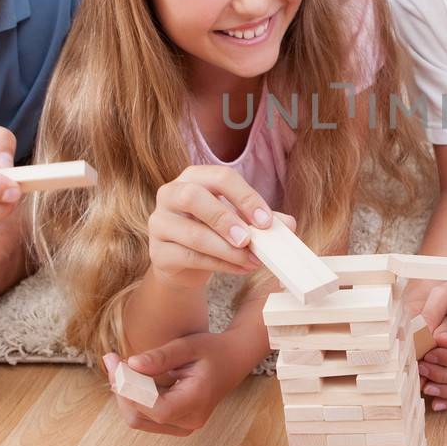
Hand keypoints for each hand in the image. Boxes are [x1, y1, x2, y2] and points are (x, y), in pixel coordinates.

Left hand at [101, 333, 241, 435]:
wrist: (233, 360)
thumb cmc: (212, 350)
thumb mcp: (188, 346)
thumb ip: (160, 357)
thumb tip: (131, 364)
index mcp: (197, 402)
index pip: (155, 408)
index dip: (130, 389)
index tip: (117, 362)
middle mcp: (190, 421)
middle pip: (140, 417)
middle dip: (121, 390)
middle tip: (113, 361)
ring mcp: (183, 426)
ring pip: (138, 419)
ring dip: (124, 395)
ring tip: (120, 367)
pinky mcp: (176, 424)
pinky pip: (145, 417)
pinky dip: (134, 398)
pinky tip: (132, 378)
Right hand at [148, 165, 285, 282]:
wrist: (185, 264)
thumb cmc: (214, 232)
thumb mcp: (239, 221)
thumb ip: (261, 219)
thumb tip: (288, 225)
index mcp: (194, 177)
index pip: (220, 177)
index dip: (245, 197)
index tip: (266, 222)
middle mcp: (170, 194)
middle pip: (193, 197)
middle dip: (225, 219)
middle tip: (249, 240)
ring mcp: (160, 223)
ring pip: (193, 234)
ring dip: (227, 250)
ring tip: (252, 260)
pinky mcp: (158, 252)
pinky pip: (190, 258)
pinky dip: (219, 264)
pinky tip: (240, 268)